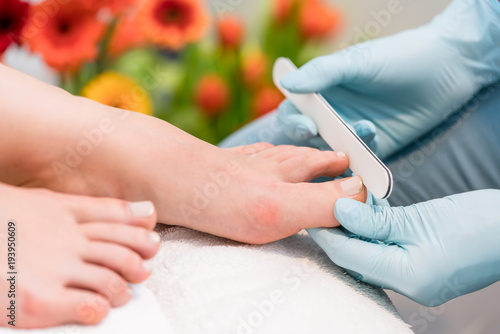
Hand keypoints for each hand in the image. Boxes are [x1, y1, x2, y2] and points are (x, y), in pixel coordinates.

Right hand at [279, 0, 499, 158]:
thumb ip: (321, 74)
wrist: (446, 69)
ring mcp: (354, 133)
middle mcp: (334, 114)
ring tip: (362, 130)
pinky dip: (362, 155)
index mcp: (323, 91)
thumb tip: (285, 82)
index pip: (295, 110)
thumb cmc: (398, 58)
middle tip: (328, 140)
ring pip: (333, 153)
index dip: (294, 121)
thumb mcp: (357, 63)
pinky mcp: (375, 148)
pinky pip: (360, 160)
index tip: (307, 126)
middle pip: (309, 138)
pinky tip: (375, 135)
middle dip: (314, 143)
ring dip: (340, 149)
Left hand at [308, 190, 499, 305]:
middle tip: (324, 209)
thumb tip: (341, 212)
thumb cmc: (478, 224)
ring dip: (356, 233)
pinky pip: (387, 254)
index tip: (311, 214)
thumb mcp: (419, 218)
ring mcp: (417, 279)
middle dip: (338, 234)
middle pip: (356, 259)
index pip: (349, 256)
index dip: (327, 234)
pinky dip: (375, 236)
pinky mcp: (422, 269)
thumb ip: (376, 220)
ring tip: (346, 207)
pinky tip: (370, 216)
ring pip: (370, 256)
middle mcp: (410, 284)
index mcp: (408, 276)